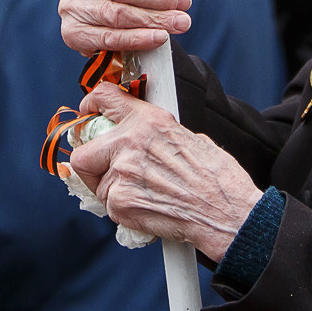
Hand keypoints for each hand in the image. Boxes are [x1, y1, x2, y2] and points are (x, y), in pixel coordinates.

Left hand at [68, 82, 261, 260]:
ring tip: (146, 196)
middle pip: (84, 153)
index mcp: (149, 120)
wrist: (227, 212)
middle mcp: (130, 142)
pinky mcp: (120, 203)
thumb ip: (156, 135)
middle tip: (110, 174)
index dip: (90, 108)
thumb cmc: (217, 178)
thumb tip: (141, 140)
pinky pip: (110, 207)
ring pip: (99, 186)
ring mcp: (121, 174)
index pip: (104, 98)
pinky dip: (124, 211)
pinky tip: (149, 209)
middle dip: (93, 166)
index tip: (88, 114)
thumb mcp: (189, 137)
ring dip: (115, 192)